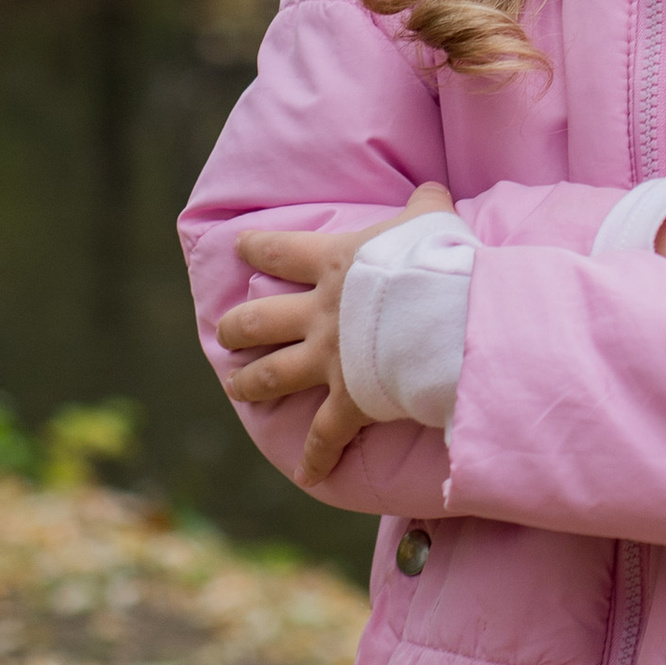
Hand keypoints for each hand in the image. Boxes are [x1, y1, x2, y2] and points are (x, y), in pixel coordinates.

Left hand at [226, 184, 452, 484]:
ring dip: (249, 383)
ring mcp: (328, 359)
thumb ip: (425, 206)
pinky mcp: (349, 400)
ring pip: (272, 375)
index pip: (281, 252)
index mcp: (333, 265)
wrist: (440, 313)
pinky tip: (306, 474)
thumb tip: (432, 190)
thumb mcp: (430, 221)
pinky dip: (315, 457)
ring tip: (234, 387)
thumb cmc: (435, 261)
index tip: (240, 247)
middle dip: (237, 327)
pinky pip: (324, 435)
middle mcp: (318, 313)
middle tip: (224, 332)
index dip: (258, 248)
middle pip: (260, 320)